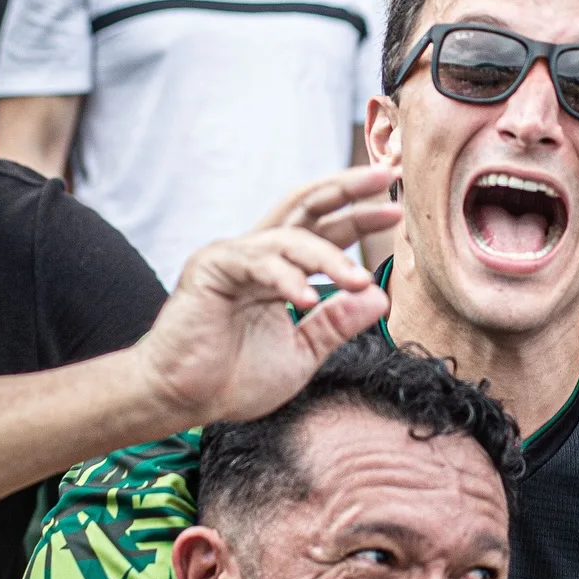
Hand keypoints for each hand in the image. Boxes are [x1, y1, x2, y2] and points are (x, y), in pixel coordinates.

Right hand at [132, 165, 401, 428]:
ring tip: (359, 280)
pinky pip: (258, 264)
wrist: (181, 400)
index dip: (361, 216)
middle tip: (386, 178)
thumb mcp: (302, 352)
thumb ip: (337, 323)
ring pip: (290, 238)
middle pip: (307, 205)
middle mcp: (258, 253)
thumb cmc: (233, 378)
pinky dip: (287, 279)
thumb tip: (380, 295)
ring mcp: (234, 256)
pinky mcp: (211, 268)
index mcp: (281, 268)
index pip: (326, 229)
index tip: (397, 210)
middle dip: (348, 189)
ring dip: (330, 257)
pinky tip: (308, 298)